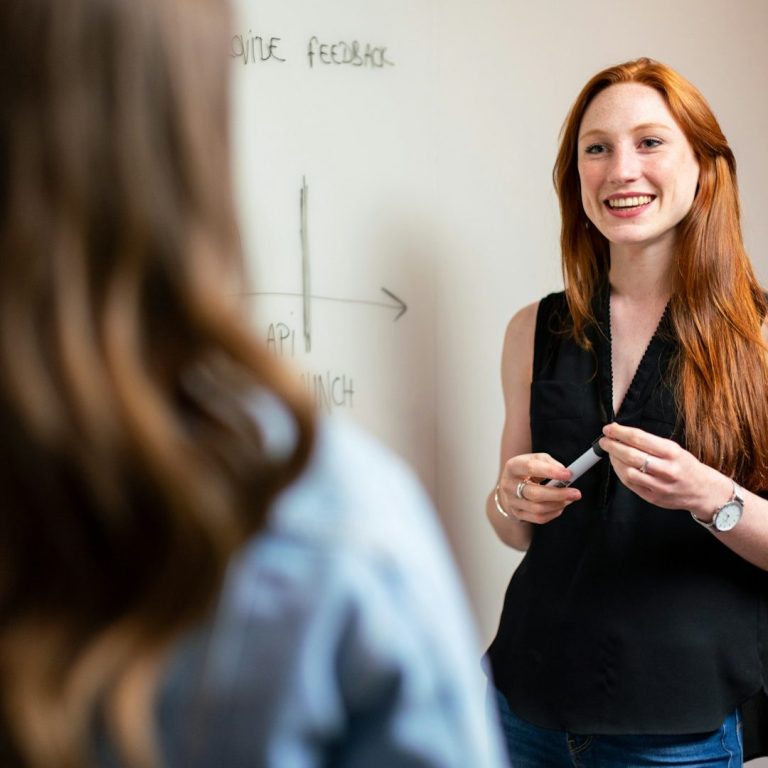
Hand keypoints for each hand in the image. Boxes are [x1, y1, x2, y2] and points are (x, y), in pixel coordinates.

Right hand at [498, 453, 580, 523]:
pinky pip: (538, 518)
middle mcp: (508, 485)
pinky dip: (553, 513)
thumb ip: (550, 463)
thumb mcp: (536, 459)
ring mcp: (511, 501)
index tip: (568, 474)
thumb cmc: (526, 470)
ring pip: (537, 508)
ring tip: (569, 499)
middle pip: (534, 493)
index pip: (530, 468)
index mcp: (513, 467)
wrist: (510, 485)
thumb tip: (564, 472)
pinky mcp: (517, 514)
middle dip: (558, 494)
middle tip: (576, 493)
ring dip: (558, 504)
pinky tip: (560, 506)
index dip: (550, 471)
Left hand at [598, 423, 730, 517]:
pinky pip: (630, 484)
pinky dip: (620, 473)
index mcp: (672, 452)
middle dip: (613, 446)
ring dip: (614, 460)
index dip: (620, 433)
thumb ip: (650, 443)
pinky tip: (617, 465)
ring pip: (628, 472)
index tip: (609, 429)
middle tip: (605, 440)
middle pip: (631, 455)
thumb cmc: (686, 466)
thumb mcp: (674, 448)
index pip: (639, 439)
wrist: (703, 491)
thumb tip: (623, 434)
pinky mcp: (653, 498)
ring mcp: (659, 486)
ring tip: (610, 452)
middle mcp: (666, 469)